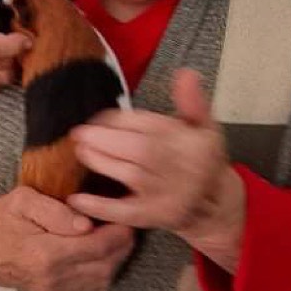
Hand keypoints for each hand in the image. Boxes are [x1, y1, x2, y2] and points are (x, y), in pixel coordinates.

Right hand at [0, 185, 134, 290]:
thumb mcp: (22, 200)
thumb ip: (55, 211)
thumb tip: (86, 224)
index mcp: (45, 254)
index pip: (98, 246)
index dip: (119, 232)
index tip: (126, 216)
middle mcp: (52, 280)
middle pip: (106, 265)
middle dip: (123, 245)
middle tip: (126, 224)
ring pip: (102, 280)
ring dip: (115, 259)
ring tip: (116, 237)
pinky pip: (89, 288)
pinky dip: (102, 270)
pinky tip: (99, 252)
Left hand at [67, 68, 245, 272]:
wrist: (214, 205)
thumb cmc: (201, 160)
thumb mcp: (204, 127)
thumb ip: (192, 101)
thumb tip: (186, 73)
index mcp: (193, 141)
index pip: (151, 125)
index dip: (120, 120)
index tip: (98, 118)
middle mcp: (183, 168)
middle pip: (140, 149)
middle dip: (105, 138)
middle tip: (79, 132)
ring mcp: (169, 195)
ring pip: (130, 176)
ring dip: (100, 161)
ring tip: (80, 151)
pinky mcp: (156, 216)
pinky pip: (126, 213)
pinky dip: (100, 207)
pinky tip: (76, 199)